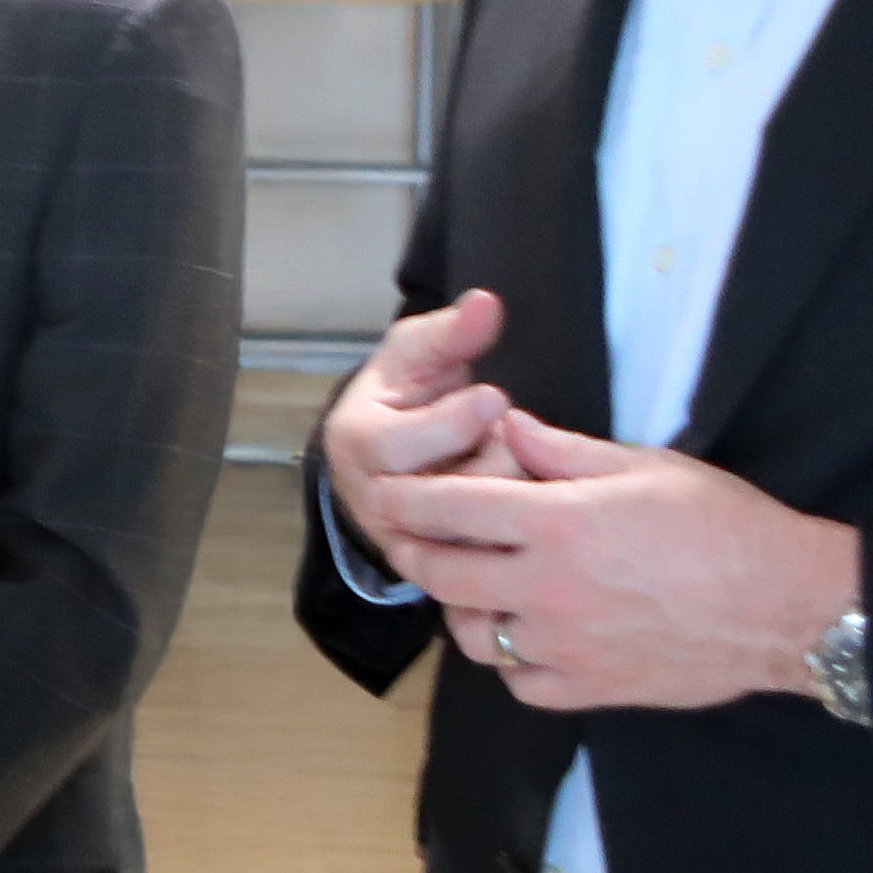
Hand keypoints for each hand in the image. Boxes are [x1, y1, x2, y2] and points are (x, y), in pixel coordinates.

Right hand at [320, 284, 513, 569]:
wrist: (391, 458)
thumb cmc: (403, 397)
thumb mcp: (416, 354)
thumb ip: (450, 333)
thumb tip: (485, 304)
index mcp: (352, 443)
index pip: (397, 445)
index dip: (452, 420)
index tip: (494, 395)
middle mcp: (371, 500)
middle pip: (444, 491)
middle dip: (490, 457)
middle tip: (505, 431)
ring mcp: (405, 540)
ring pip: (474, 527)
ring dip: (506, 487)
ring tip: (504, 458)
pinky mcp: (438, 569)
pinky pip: (490, 555)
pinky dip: (514, 521)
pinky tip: (519, 491)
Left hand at [361, 405, 862, 715]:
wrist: (787, 607)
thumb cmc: (725, 527)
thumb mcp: (645, 466)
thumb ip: (564, 451)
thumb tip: (510, 428)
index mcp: (557, 523)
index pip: (450, 506)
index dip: (407, 497)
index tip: (385, 491)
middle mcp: (547, 588)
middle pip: (442, 574)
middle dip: (414, 552)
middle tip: (411, 540)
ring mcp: (564, 646)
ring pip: (472, 636)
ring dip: (463, 609)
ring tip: (475, 587)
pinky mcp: (589, 689)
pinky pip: (520, 683)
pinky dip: (511, 662)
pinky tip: (525, 637)